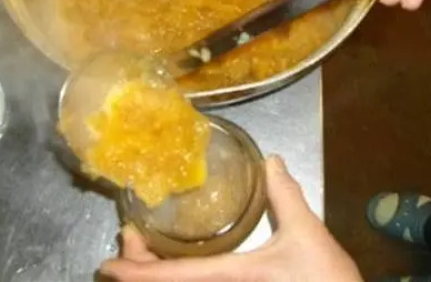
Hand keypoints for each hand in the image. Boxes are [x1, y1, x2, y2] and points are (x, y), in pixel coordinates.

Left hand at [100, 156, 361, 281]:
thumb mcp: (307, 234)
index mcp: (231, 275)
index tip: (107, 265)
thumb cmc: (323, 279)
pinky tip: (172, 263)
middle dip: (139, 267)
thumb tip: (272, 161)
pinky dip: (174, 274)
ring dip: (154, 271)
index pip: (174, 276)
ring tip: (141, 245)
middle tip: (126, 240)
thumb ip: (287, 196)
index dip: (137, 271)